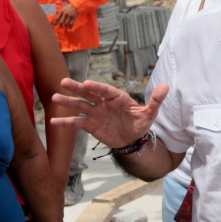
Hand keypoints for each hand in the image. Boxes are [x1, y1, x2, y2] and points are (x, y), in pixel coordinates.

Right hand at [51, 78, 167, 148]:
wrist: (132, 139)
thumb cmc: (140, 123)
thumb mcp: (150, 114)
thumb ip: (155, 101)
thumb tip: (167, 86)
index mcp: (116, 97)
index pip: (105, 90)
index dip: (96, 86)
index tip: (87, 83)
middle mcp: (103, 102)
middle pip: (88, 93)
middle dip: (76, 88)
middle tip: (63, 82)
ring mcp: (95, 112)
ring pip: (80, 105)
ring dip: (68, 102)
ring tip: (55, 98)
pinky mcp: (90, 125)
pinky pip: (77, 122)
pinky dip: (66, 122)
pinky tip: (53, 122)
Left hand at [52, 4, 77, 28]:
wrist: (75, 5)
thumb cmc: (68, 7)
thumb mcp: (63, 9)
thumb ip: (60, 13)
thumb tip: (57, 19)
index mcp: (61, 12)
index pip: (57, 18)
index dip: (55, 23)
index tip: (54, 26)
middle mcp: (65, 14)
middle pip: (61, 22)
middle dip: (60, 26)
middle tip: (61, 27)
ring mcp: (69, 16)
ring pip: (66, 23)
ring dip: (65, 26)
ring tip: (65, 27)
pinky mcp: (74, 17)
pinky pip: (71, 23)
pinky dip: (70, 27)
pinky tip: (69, 28)